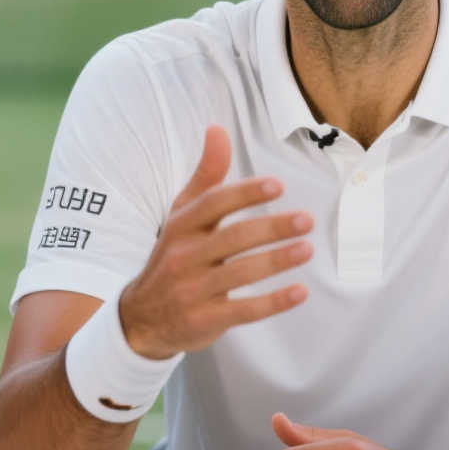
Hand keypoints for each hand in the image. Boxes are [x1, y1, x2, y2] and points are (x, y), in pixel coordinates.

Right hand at [119, 126, 312, 358]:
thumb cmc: (173, 257)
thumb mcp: (182, 216)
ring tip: (307, 248)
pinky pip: (244, 310)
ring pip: (241, 273)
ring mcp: (193, 291)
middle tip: (306, 220)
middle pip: (232, 238)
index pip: (214, 204)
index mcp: (181, 226)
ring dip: (277, 261)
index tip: (278, 186)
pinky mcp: (205, 320)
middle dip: (271, 228)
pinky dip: (274, 302)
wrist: (141, 319)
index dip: (246, 194)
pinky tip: (300, 292)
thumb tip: (217, 129)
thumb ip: (206, 176)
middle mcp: (184, 257)